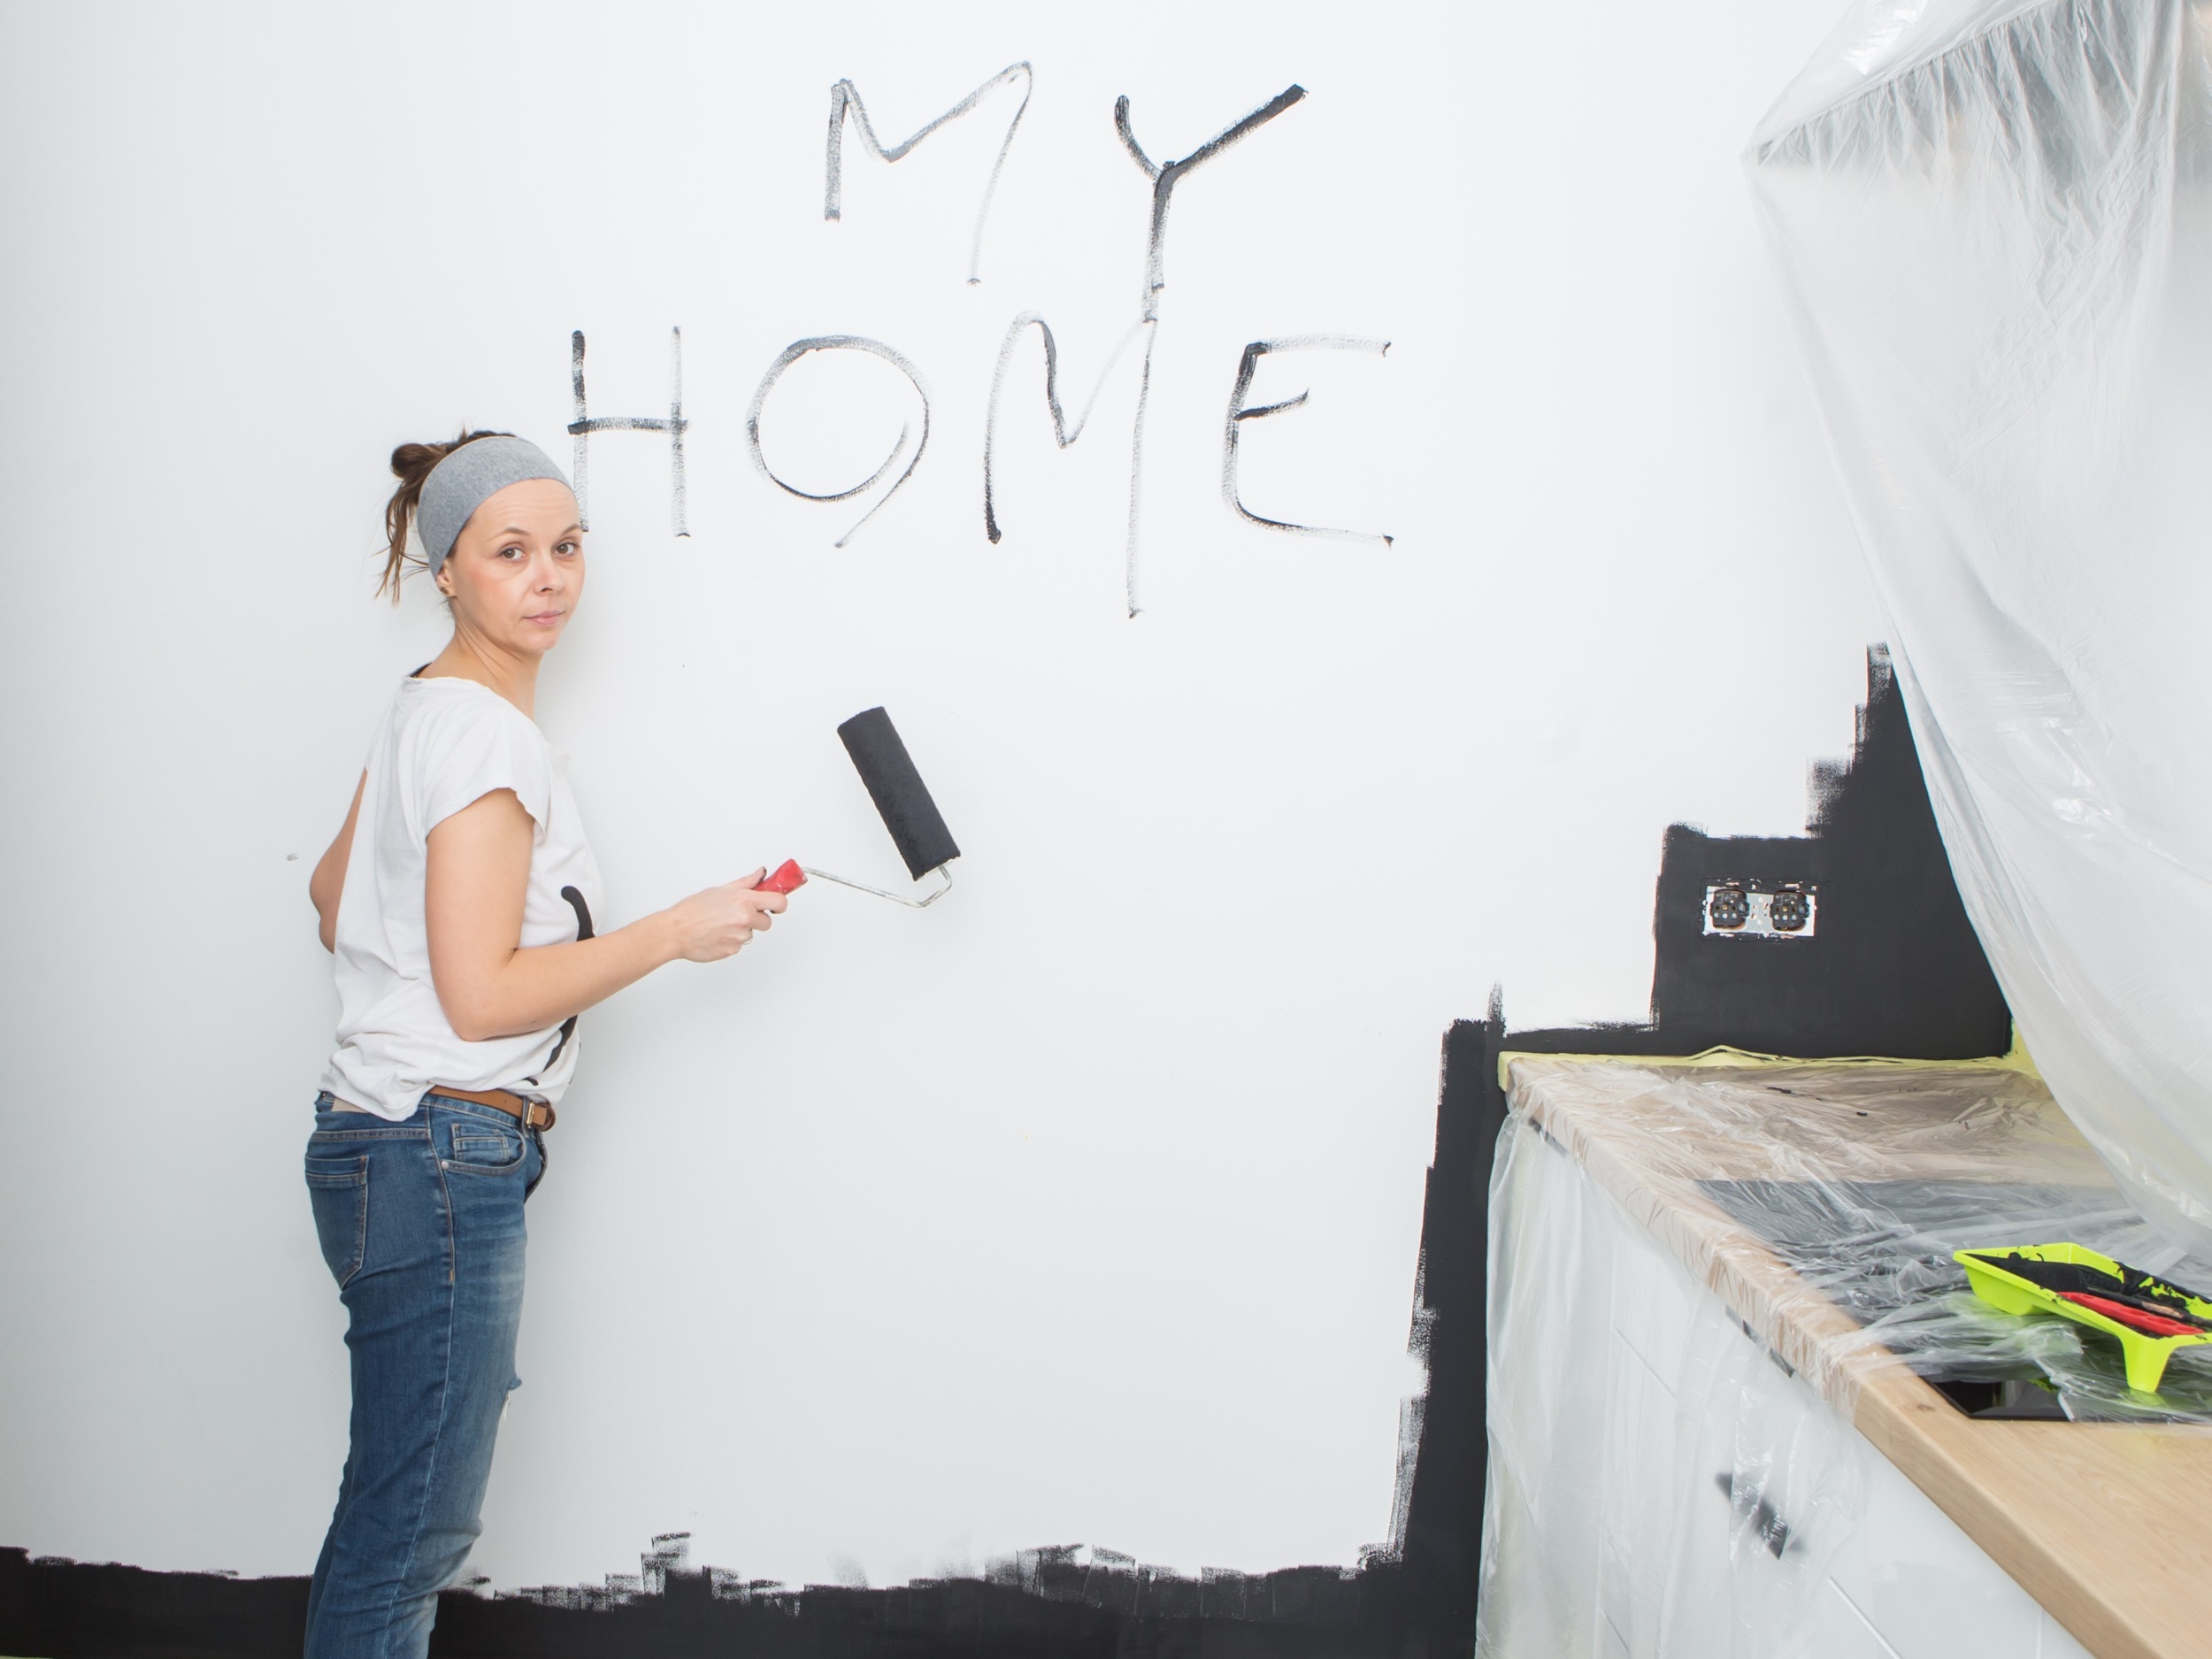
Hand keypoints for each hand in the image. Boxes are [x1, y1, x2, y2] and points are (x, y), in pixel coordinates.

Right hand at [664, 869, 790, 962]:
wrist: (676, 931)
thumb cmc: (693, 910)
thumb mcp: (721, 890)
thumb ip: (746, 883)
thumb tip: (761, 874)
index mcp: (743, 901)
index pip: (778, 902)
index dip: (780, 904)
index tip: (776, 905)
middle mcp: (745, 919)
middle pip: (767, 921)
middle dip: (757, 918)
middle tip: (738, 914)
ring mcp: (739, 937)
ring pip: (751, 933)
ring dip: (742, 929)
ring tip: (721, 923)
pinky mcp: (733, 950)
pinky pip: (739, 944)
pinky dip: (731, 940)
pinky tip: (717, 933)